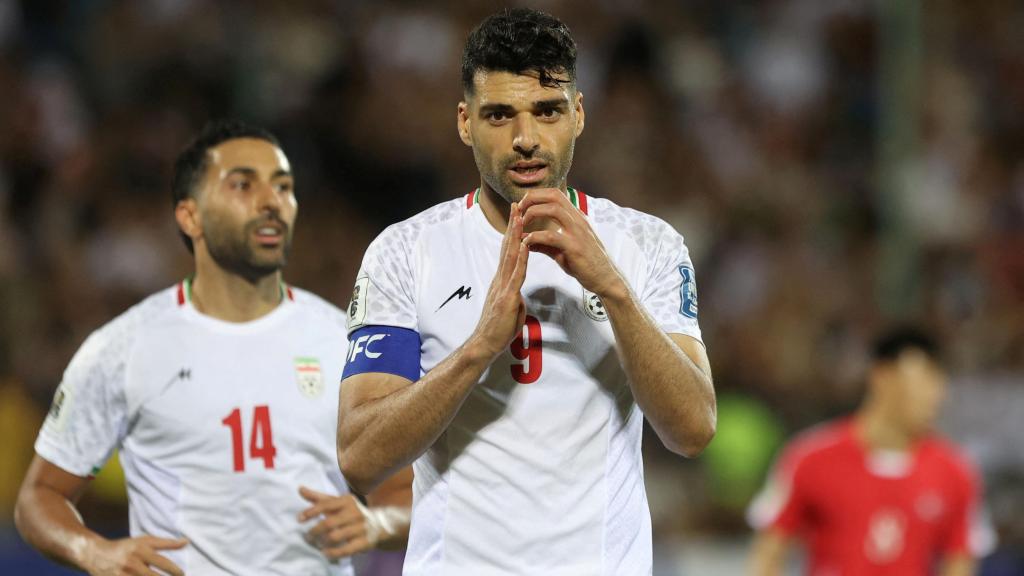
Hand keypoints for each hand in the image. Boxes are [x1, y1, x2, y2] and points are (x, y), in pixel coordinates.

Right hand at [85, 535, 185, 575]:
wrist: (96, 554)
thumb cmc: (126, 547)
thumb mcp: (145, 541)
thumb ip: (166, 543)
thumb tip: (186, 542)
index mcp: (141, 551)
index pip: (163, 562)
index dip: (175, 570)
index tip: (182, 574)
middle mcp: (132, 564)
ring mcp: (123, 575)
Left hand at [299, 487, 373, 559]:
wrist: (380, 522)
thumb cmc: (351, 511)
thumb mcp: (337, 502)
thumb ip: (318, 498)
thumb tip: (300, 489)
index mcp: (347, 501)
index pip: (326, 505)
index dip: (311, 512)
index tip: (299, 519)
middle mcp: (355, 513)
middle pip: (329, 523)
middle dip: (315, 531)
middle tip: (308, 537)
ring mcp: (360, 528)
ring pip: (335, 537)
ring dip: (322, 542)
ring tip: (317, 544)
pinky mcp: (364, 542)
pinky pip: (346, 550)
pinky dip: (333, 553)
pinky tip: (326, 553)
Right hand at [467, 201, 529, 359]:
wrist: (485, 345)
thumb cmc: (497, 330)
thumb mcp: (511, 311)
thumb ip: (515, 299)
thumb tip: (519, 297)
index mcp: (501, 281)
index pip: (508, 252)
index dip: (513, 234)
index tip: (517, 216)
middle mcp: (500, 279)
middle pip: (507, 248)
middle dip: (513, 226)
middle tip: (517, 205)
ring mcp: (502, 287)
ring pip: (510, 256)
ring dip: (516, 235)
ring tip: (520, 216)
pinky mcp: (505, 297)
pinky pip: (515, 274)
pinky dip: (520, 258)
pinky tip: (524, 245)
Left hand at [519, 188, 627, 299]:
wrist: (605, 279)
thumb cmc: (585, 264)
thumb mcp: (563, 250)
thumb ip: (545, 244)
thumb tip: (526, 241)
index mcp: (576, 217)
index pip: (555, 194)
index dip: (536, 196)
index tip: (522, 207)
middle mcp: (578, 220)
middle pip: (553, 196)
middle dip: (532, 199)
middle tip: (518, 211)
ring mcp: (578, 232)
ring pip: (553, 209)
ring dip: (533, 213)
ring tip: (521, 225)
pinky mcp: (575, 247)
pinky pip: (551, 235)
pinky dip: (535, 236)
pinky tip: (527, 243)